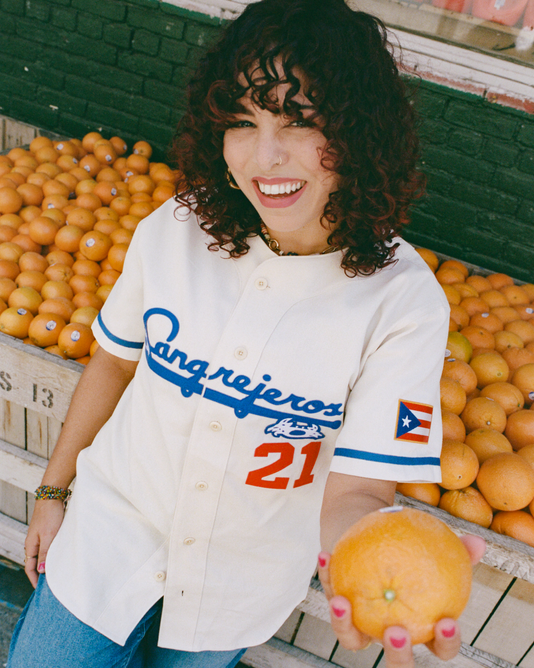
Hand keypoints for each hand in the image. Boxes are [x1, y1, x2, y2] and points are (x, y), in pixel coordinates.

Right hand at [24, 499, 65, 587]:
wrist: (53, 495)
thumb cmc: (50, 514)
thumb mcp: (48, 536)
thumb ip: (45, 553)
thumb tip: (42, 571)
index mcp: (31, 545)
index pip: (30, 568)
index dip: (34, 580)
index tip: (40, 590)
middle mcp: (34, 543)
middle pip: (36, 563)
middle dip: (42, 575)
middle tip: (51, 585)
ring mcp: (42, 537)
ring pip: (44, 555)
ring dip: (49, 564)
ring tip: (58, 574)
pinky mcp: (49, 531)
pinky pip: (50, 547)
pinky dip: (54, 555)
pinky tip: (62, 557)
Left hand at [318, 535, 485, 666]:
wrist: (368, 528)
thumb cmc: (409, 543)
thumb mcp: (431, 542)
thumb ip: (457, 548)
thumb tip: (478, 543)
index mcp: (421, 626)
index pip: (440, 646)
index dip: (446, 642)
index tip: (447, 622)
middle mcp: (390, 633)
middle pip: (396, 661)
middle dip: (396, 656)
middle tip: (395, 632)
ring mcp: (360, 623)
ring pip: (351, 639)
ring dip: (343, 625)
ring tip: (341, 602)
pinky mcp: (336, 604)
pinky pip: (329, 591)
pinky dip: (326, 575)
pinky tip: (325, 556)